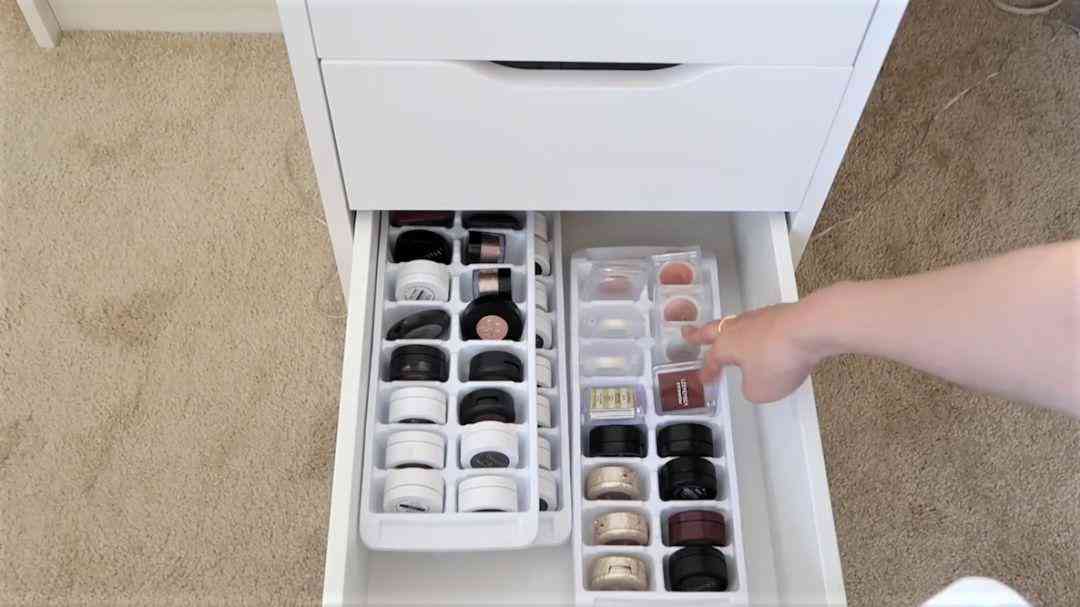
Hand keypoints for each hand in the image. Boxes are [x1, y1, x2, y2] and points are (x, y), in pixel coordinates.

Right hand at [682, 303, 818, 403]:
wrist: (810, 328)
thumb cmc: (778, 357)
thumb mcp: (759, 390)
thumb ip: (751, 389)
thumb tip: (753, 383)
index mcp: (726, 345)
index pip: (710, 359)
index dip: (706, 371)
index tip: (704, 378)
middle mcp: (739, 327)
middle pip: (713, 329)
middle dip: (699, 334)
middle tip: (689, 333)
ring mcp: (761, 317)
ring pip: (738, 323)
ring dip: (731, 330)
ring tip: (731, 335)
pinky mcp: (782, 313)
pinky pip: (764, 323)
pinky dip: (760, 330)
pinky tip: (765, 337)